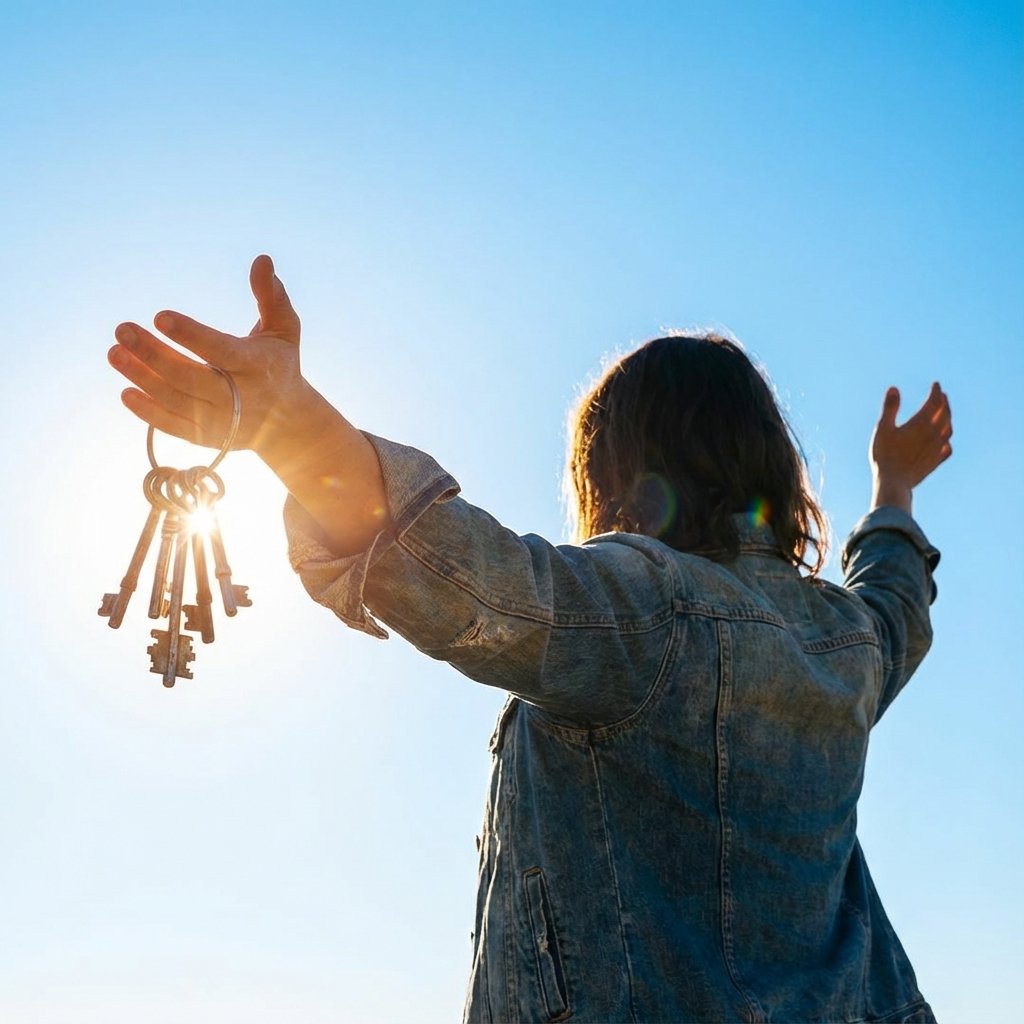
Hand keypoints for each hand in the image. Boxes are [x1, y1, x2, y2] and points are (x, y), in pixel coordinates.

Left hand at [108, 254, 312, 454]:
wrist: (290, 424)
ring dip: (142, 378)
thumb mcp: (284, 331)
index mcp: (257, 367)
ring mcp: (223, 421)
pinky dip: (149, 413)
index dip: (190, 335)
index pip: (220, 351)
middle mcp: (240, 397)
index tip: (159, 316)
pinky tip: (126, 391)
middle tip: (122, 329)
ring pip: (177, 401)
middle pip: (190, 378)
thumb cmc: (280, 366)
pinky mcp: (208, 437)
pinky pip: (174, 427)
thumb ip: (271, 296)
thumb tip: (261, 259)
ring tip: (114, 353)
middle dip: (153, 354)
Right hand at [869, 383, 952, 512]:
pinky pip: (947, 448)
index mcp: (921, 423)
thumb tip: (894, 388)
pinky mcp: (935, 461)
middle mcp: (933, 434)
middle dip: (944, 402)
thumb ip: (890, 408)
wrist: (894, 482)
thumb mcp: (883, 428)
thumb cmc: (885, 455)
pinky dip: (947, 440)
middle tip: (942, 396)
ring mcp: (936, 448)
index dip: (936, 391)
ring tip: (945, 415)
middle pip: (945, 414)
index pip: (934, 402)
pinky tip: (944, 442)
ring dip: (948, 419)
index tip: (936, 384)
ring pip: (948, 429)